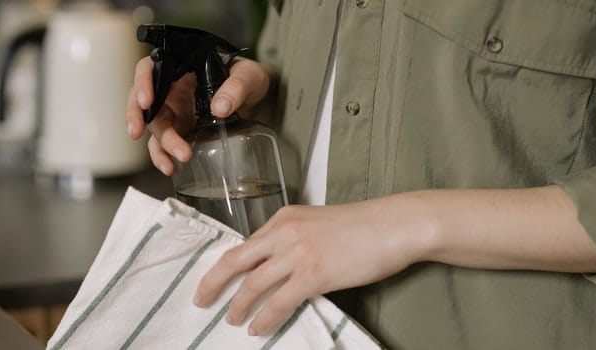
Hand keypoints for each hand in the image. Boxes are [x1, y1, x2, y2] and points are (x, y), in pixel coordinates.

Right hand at [125, 57, 271, 174]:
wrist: (260, 101)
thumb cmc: (250, 80)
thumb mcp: (248, 76)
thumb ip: (236, 87)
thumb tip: (220, 107)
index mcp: (181, 68)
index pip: (150, 69)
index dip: (142, 82)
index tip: (146, 100)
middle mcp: (172, 90)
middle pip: (144, 101)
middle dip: (138, 117)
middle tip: (136, 131)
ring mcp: (175, 113)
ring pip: (155, 127)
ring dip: (160, 145)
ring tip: (175, 160)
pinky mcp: (181, 132)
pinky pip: (163, 146)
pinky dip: (163, 157)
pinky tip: (171, 167)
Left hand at [193, 195, 436, 335]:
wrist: (394, 225)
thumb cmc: (361, 226)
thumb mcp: (317, 222)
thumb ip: (293, 238)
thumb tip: (275, 264)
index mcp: (284, 217)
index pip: (245, 244)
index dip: (226, 266)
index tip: (214, 280)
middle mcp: (284, 232)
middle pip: (236, 260)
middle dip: (213, 282)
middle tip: (201, 300)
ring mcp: (297, 254)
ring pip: (253, 284)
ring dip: (238, 306)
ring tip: (231, 320)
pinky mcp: (314, 275)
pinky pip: (279, 302)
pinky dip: (264, 318)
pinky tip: (257, 328)